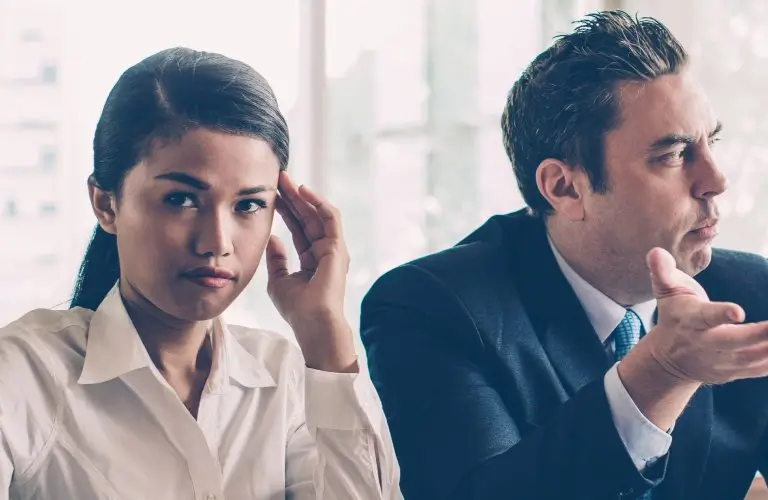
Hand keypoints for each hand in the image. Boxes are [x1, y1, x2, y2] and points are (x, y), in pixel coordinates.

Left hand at [265, 171, 356, 372]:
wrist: (312, 323)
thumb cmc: (297, 308)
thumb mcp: (279, 280)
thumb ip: (277, 259)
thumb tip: (273, 238)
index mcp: (311, 258)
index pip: (298, 227)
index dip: (285, 210)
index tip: (271, 195)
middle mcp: (324, 251)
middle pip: (307, 217)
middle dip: (292, 197)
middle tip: (277, 178)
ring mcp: (332, 248)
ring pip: (318, 214)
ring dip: (303, 195)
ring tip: (286, 180)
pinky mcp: (337, 247)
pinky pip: (330, 218)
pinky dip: (318, 202)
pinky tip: (303, 191)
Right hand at [618, 247, 767, 429]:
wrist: (667, 360)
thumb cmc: (674, 315)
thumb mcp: (664, 292)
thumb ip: (663, 271)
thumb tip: (655, 252)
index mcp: (689, 320)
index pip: (705, 317)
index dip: (720, 314)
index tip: (738, 311)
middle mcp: (705, 343)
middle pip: (732, 342)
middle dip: (756, 336)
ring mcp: (720, 361)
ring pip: (750, 358)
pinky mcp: (733, 372)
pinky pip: (759, 369)